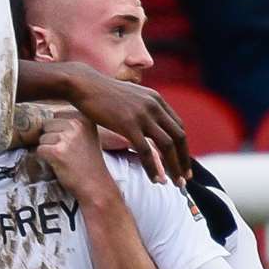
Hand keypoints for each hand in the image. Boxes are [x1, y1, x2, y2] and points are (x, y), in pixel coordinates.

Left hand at [35, 115, 117, 201]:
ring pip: (42, 138)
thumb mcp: (86, 136)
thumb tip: (45, 118)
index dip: (58, 131)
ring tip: (65, 158)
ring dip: (49, 149)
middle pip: (47, 125)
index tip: (71, 143)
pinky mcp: (57, 151)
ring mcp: (67, 138)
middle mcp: (77, 125)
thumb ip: (70, 124)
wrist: (95, 185)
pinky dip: (45, 158)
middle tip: (67, 152)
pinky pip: (39, 150)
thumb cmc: (88, 162)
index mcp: (85, 118)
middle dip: (51, 139)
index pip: (56, 115)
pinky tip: (60, 164)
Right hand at [66, 67, 187, 183]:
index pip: (178, 126)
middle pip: (178, 137)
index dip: (183, 146)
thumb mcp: (128, 97)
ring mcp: (142, 115)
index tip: (182, 162)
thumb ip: (141, 108)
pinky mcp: (128, 125)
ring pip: (166, 145)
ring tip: (175, 184)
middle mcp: (154, 106)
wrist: (83, 85)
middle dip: (183, 160)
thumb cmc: (100, 93)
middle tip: (185, 179)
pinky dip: (153, 167)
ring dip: (173, 167)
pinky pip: (146, 150)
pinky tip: (155, 180)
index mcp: (156, 100)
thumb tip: (143, 121)